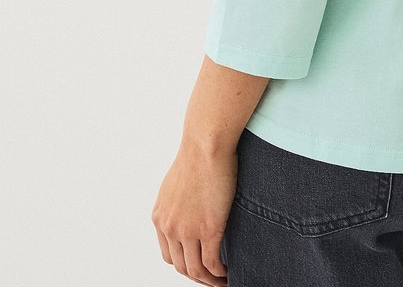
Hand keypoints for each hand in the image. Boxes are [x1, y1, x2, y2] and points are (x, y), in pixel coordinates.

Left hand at [151, 137, 237, 285]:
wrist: (205, 143)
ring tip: (223, 280)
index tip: (199, 266)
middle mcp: (170, 227)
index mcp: (160, 217)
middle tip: (214, 278)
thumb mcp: (176, 182)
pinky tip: (229, 271)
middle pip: (181, 266)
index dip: (184, 265)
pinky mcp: (209, 228)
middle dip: (198, 277)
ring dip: (210, 280)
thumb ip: (178, 202)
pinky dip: (220, 272)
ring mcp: (188, 230)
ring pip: (196, 270)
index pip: (169, 255)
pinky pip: (212, 262)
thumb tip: (189, 209)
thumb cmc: (198, 153)